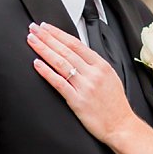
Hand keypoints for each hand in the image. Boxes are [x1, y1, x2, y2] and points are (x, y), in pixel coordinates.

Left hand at [27, 23, 136, 143]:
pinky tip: (36, 64)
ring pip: (60, 63)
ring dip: (43, 50)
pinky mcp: (77, 101)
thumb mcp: (109, 77)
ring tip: (32, 41)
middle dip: (47, 37)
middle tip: (33, 28)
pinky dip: (46, 72)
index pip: (76, 44)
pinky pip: (59, 83)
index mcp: (101, 65)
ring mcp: (85, 86)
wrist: (121, 126)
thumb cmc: (115, 104)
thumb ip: (94, 65)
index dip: (58, 34)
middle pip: (65, 50)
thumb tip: (77, 53)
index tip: (46, 27)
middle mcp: (93, 73)